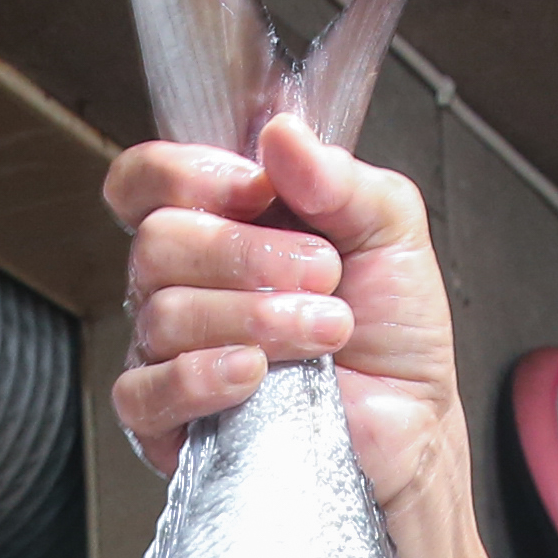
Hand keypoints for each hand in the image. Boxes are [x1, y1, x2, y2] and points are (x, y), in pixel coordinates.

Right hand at [107, 115, 463, 520]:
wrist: (412, 424)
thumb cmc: (393, 333)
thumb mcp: (390, 228)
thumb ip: (339, 176)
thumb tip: (281, 133)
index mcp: (222, 223)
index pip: (148, 179)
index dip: (186, 175)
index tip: (256, 189)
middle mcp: (185, 282)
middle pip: (157, 241)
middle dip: (247, 255)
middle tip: (324, 275)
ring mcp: (168, 352)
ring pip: (162, 313)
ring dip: (256, 318)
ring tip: (326, 332)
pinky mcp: (166, 421)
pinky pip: (145, 389)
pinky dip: (202, 375)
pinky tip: (255, 372)